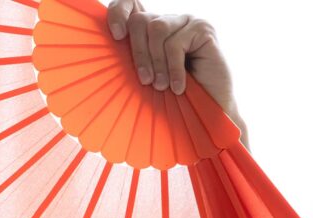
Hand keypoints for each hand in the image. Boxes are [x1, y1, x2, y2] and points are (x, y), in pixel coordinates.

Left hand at [107, 0, 237, 115]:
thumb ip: (130, 59)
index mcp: (151, 29)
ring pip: (157, 29)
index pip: (129, 4)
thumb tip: (105, 48)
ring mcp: (187, 21)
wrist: (207, 111)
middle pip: (140, 20)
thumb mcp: (144, 76)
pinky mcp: (203, 28)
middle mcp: (168, 20)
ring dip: (156, 62)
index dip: (118, 12)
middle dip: (138, 53)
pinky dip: (173, 68)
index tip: (116, 36)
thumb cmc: (171, 97)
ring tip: (161, 86)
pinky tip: (177, 87)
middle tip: (145, 81)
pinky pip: (175, 43)